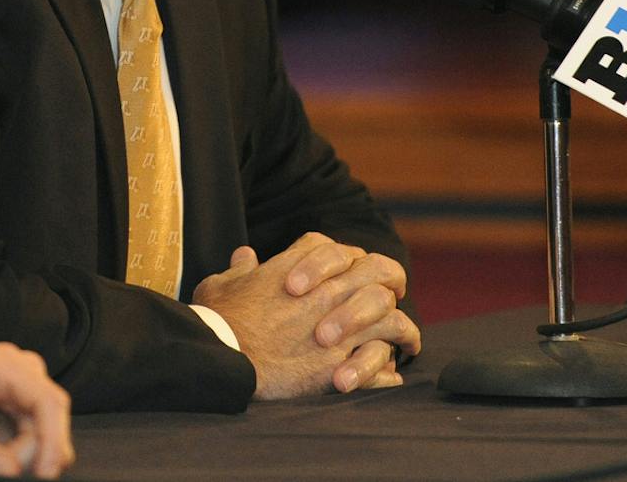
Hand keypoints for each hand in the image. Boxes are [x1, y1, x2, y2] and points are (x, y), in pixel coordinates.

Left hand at [0, 342, 73, 478]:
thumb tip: (13, 470)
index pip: (46, 400)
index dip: (54, 438)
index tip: (47, 472)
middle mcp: (14, 366)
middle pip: (50, 410)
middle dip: (42, 448)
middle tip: (17, 474)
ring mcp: (15, 378)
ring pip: (43, 420)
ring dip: (29, 448)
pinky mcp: (11, 395)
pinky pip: (30, 423)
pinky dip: (21, 446)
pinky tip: (1, 456)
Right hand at [192, 233, 420, 399]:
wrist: (225, 357)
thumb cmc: (220, 319)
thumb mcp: (223, 284)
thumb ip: (240, 269)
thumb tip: (246, 257)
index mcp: (303, 265)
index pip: (340, 251)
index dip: (350, 260)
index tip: (355, 269)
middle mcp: (331, 291)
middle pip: (380, 271)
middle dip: (392, 280)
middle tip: (395, 292)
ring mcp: (341, 328)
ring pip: (392, 317)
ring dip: (402, 329)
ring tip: (407, 341)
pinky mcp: (341, 364)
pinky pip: (381, 362)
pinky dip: (387, 371)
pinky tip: (391, 375)